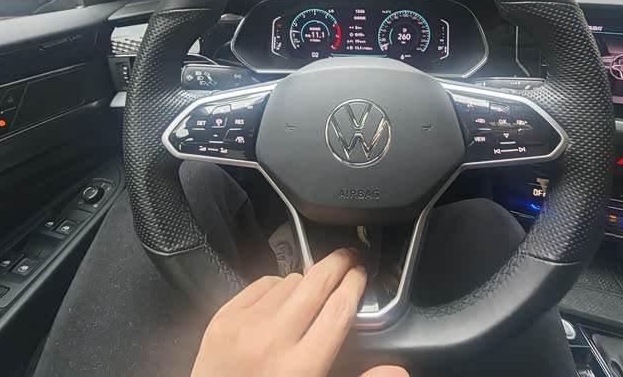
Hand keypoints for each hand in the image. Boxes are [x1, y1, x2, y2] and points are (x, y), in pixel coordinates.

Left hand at [190, 247, 408, 376]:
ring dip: (304, 282)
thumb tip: (400, 370)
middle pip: (316, 284)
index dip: (355, 285)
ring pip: (289, 281)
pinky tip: (280, 300)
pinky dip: (274, 288)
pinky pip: (260, 285)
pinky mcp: (223, 318)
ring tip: (311, 292)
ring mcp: (244, 326)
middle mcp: (272, 342)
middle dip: (338, 263)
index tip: (361, 274)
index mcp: (301, 369)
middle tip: (350, 257)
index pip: (339, 310)